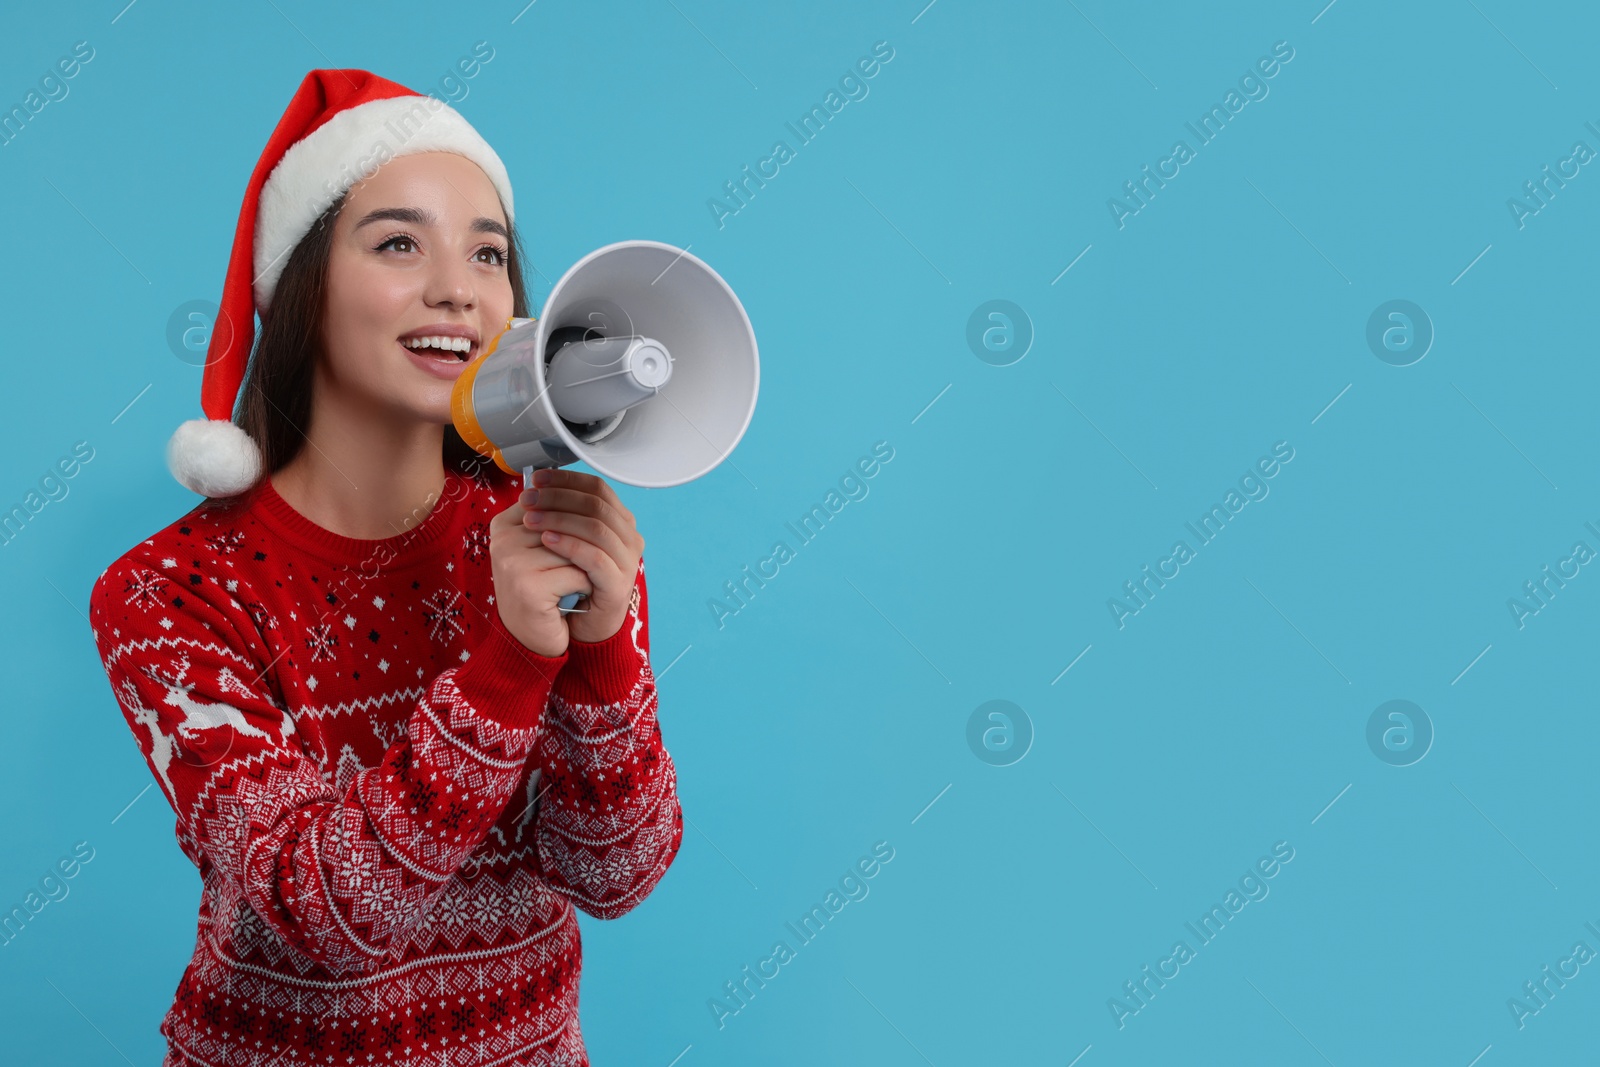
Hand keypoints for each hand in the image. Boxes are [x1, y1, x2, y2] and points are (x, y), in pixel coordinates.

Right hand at [487, 495, 594, 657]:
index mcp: (504, 523)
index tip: (576, 544)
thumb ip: (556, 520)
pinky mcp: (527, 586)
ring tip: (574, 582)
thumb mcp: (543, 549)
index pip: (554, 500)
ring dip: (586, 566)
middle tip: (581, 567)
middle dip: (584, 545)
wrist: (531, 637)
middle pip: (566, 523)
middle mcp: (502, 539)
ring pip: (574, 547)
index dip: (578, 519)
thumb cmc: (542, 590)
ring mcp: (511, 562)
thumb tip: (590, 493)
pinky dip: (584, 585)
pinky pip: (576, 573)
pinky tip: (573, 597)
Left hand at [518, 468, 643, 643]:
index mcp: (620, 522)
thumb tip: (533, 487)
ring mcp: (627, 562)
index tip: (536, 479)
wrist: (581, 626)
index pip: (597, 488)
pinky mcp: (618, 584)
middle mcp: (629, 538)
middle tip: (527, 499)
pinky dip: (569, 544)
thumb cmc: (571, 581)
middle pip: (596, 504)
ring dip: (559, 518)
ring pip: (596, 527)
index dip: (566, 480)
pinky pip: (594, 557)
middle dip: (557, 497)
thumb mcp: (568, 541)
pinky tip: (546, 539)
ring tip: (530, 519)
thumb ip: (563, 516)